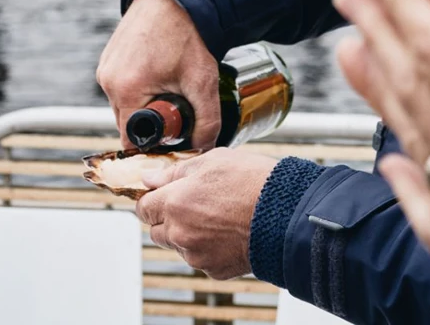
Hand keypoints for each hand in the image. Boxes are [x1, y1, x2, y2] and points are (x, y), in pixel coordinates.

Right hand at [97, 0, 222, 148]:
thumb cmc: (187, 33)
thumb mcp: (202, 82)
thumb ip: (206, 121)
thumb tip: (203, 147)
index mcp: (125, 91)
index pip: (132, 140)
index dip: (154, 144)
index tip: (173, 137)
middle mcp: (108, 80)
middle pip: (128, 122)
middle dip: (152, 122)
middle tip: (177, 108)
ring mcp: (106, 66)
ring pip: (125, 102)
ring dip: (146, 102)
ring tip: (170, 85)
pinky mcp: (109, 55)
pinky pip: (121, 83)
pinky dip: (139, 84)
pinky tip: (160, 71)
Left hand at [135, 148, 277, 279]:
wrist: (286, 212)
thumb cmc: (252, 182)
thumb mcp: (212, 161)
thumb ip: (174, 171)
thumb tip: (149, 178)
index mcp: (174, 203)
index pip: (143, 208)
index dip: (152, 199)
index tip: (162, 195)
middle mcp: (180, 232)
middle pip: (157, 230)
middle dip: (168, 218)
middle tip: (193, 204)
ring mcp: (196, 254)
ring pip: (179, 245)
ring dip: (188, 234)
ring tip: (216, 217)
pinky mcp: (214, 269)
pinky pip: (201, 259)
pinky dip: (208, 248)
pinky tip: (227, 232)